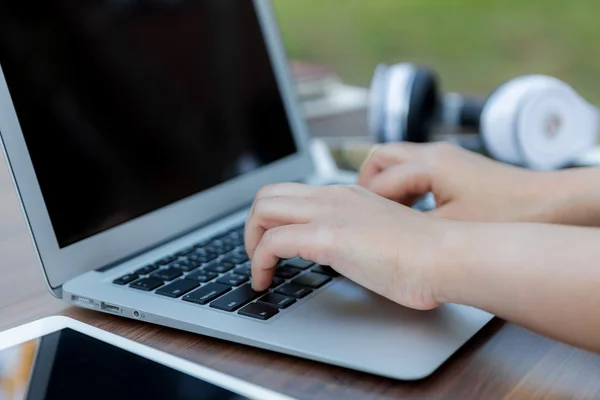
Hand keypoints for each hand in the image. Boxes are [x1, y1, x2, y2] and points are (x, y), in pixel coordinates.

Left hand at [244, 183, 452, 310]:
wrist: (446, 256)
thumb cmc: (425, 256)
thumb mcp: (382, 238)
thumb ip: (358, 239)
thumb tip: (345, 256)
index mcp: (347, 196)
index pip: (294, 193)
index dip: (274, 218)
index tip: (273, 244)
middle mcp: (333, 198)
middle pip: (269, 194)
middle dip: (252, 225)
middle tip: (258, 255)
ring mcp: (330, 213)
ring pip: (263, 208)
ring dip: (250, 240)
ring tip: (259, 269)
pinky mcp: (328, 236)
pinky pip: (272, 242)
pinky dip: (258, 263)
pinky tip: (264, 282)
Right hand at [358, 142, 560, 222]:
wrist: (552, 203)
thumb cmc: (508, 212)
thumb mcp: (451, 228)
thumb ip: (411, 227)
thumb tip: (384, 233)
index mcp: (429, 166)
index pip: (379, 181)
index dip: (362, 203)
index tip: (353, 221)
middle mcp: (435, 154)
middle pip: (382, 158)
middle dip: (367, 182)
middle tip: (361, 208)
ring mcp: (447, 158)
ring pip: (399, 161)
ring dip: (386, 183)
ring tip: (383, 211)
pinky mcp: (458, 167)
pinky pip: (417, 169)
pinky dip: (405, 186)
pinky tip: (411, 210)